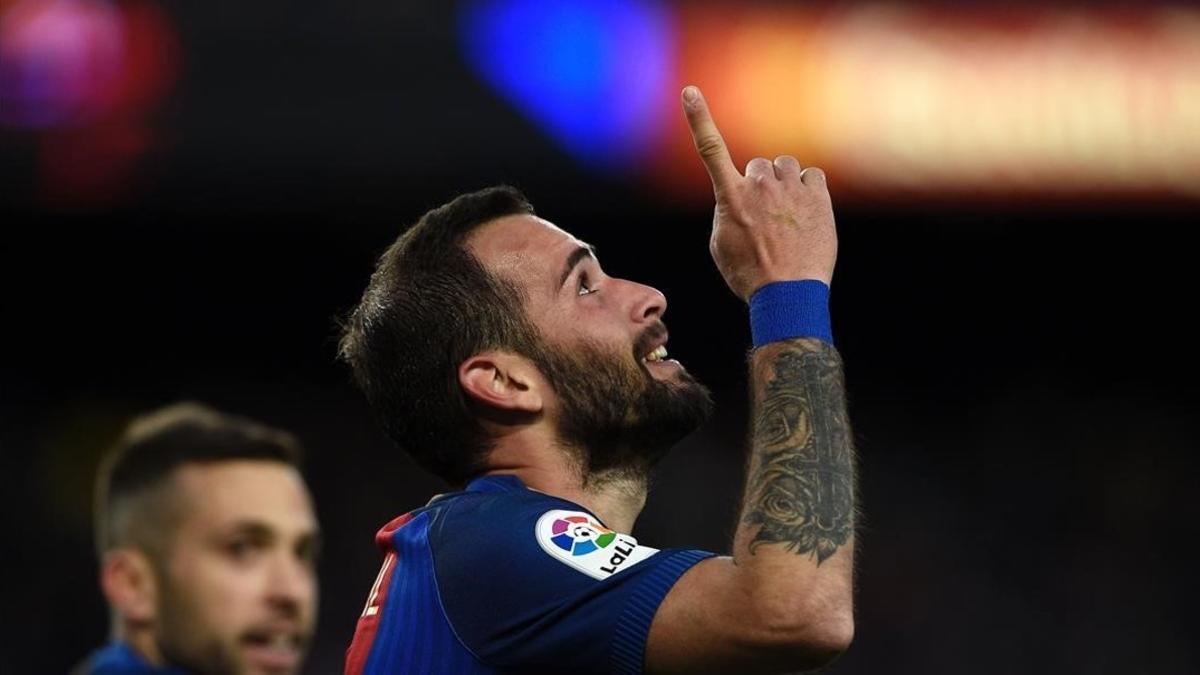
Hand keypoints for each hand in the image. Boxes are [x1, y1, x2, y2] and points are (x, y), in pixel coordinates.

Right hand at [682, 85, 837, 301]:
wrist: (788, 294)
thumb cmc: (749, 275)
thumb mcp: (721, 245)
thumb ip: (727, 211)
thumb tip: (740, 197)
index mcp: (730, 196)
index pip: (709, 148)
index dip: (698, 118)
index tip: (690, 91)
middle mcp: (759, 186)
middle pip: (759, 165)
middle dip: (761, 184)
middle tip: (766, 218)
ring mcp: (789, 189)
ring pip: (786, 168)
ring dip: (785, 185)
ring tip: (787, 219)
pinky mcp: (817, 197)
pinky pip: (812, 176)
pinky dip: (808, 190)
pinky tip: (806, 214)